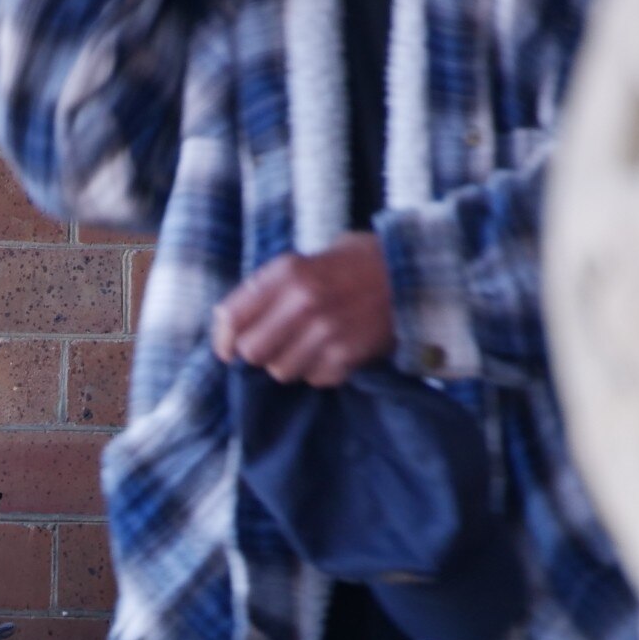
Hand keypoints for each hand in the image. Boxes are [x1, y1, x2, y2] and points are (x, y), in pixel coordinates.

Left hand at [210, 232, 394, 387]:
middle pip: (252, 352)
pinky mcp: (348, 354)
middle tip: (278, 345)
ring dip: (292, 364)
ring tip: (312, 344)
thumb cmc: (354, 265)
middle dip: (261, 353)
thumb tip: (229, 328)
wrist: (414, 271)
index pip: (232, 317)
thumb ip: (268, 290)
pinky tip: (336, 349)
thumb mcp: (306, 260)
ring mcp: (326, 330)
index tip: (228, 349)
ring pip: (281, 371)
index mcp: (287, 272)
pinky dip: (322, 371)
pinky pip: (316, 379)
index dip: (224, 340)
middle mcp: (303, 300)